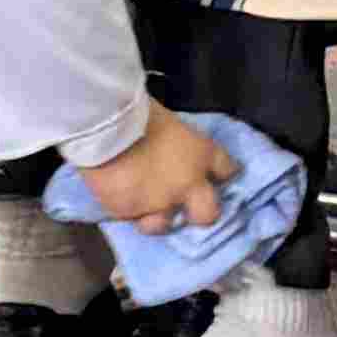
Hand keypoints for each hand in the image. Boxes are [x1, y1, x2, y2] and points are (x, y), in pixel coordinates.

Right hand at [82, 99, 233, 233]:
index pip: (227, 170)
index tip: (219, 176)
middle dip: (202, 213)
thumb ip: (178, 142)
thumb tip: (171, 147)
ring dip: (158, 217)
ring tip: (146, 209)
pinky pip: (130, 217)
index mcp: (203, 155)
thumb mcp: (172, 122)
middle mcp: (187, 186)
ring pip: (164, 224)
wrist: (109, 130)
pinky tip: (119, 197)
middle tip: (189, 207)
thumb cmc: (141, 112)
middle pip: (208, 214)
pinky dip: (126, 209)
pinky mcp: (129, 213)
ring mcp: (159, 204)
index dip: (224, 175)